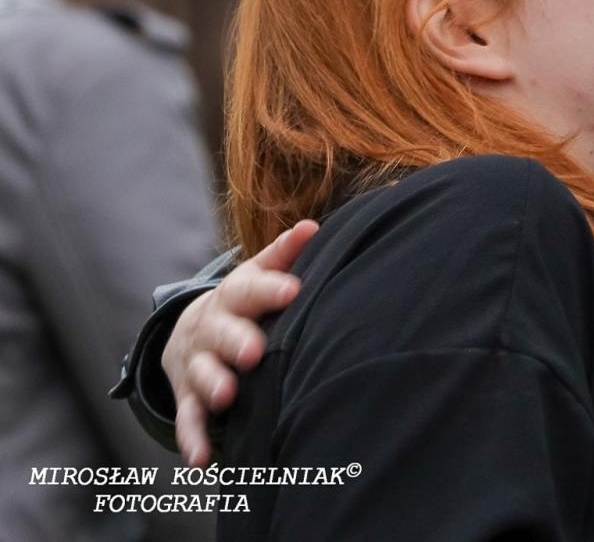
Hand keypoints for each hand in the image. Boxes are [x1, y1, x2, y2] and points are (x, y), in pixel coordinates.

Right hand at [166, 220, 317, 464]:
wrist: (189, 331)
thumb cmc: (243, 302)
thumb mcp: (257, 275)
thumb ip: (284, 255)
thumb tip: (312, 228)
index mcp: (234, 297)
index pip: (249, 288)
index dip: (270, 289)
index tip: (292, 291)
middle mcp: (212, 328)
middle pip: (221, 332)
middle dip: (236, 341)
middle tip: (254, 352)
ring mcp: (196, 363)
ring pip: (201, 374)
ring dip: (212, 384)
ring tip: (226, 396)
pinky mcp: (188, 396)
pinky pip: (188, 418)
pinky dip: (192, 438)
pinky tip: (201, 458)